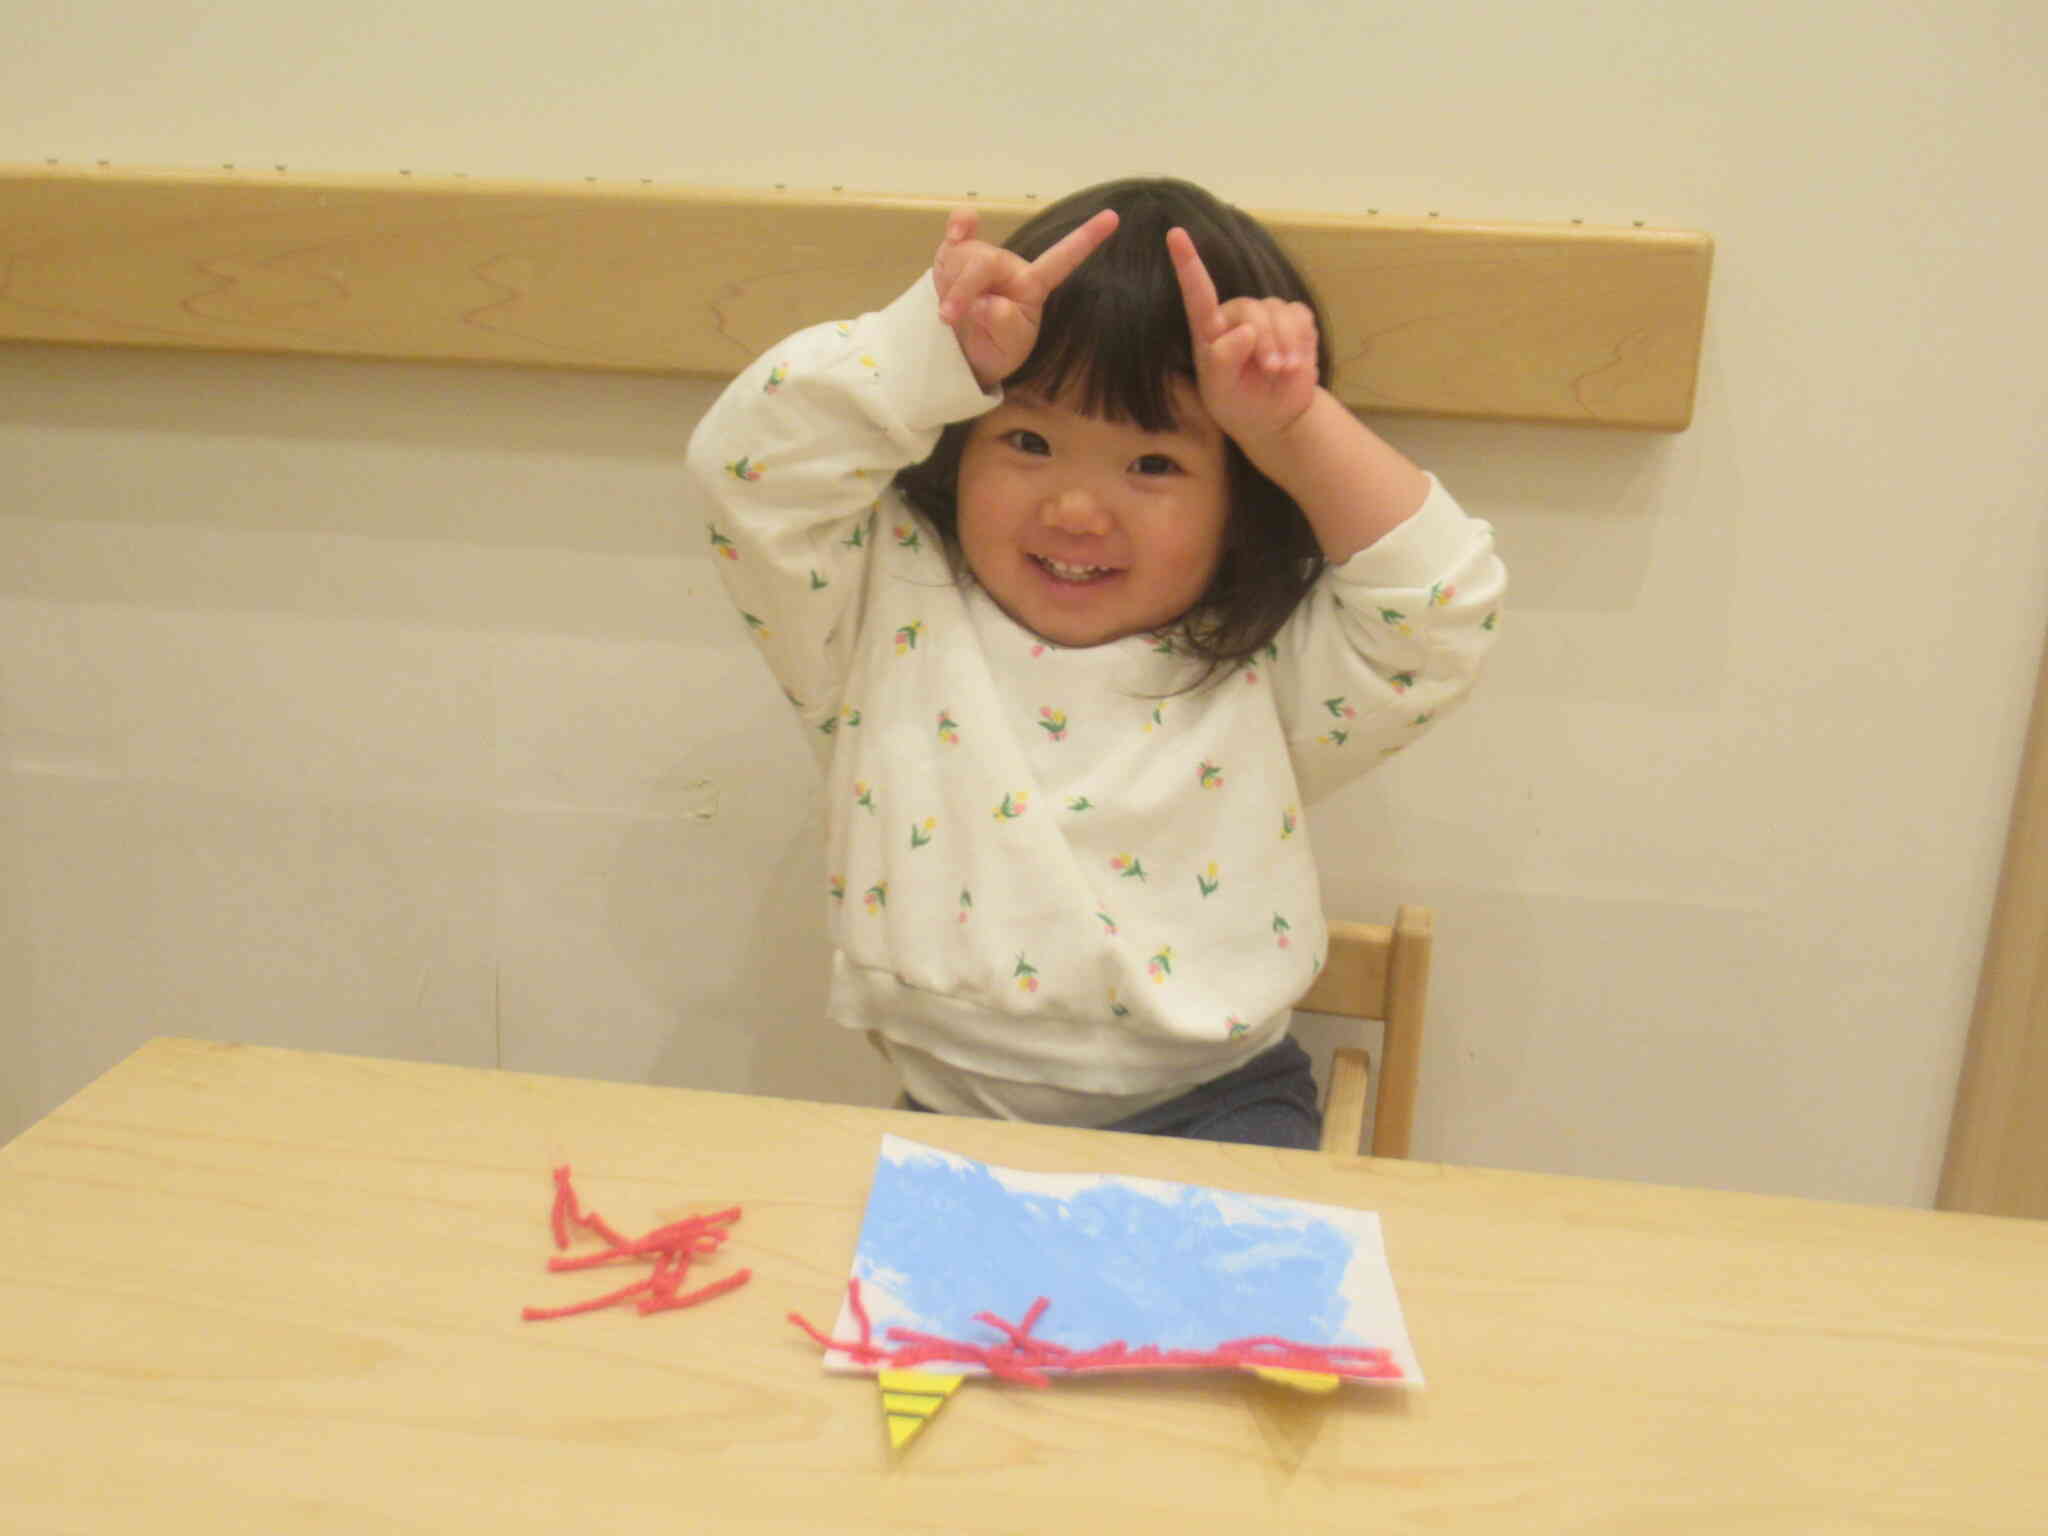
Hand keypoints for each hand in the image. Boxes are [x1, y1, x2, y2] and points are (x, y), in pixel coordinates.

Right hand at [933, 207, 1118, 391]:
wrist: (963, 351)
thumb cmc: (994, 348)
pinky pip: (959, 226)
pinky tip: (956, 233)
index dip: (1086, 239)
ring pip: (962, 256)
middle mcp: (1009, 265)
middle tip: (949, 318)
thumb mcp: (1006, 349)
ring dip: (949, 285)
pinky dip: (958, 225)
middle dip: (963, 289)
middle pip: (985, 261)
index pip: (1062, 260)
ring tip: (950, 312)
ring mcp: (983, 255)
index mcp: (1032, 285)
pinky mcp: (957, 251)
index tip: (1113, 217)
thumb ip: (1004, 326)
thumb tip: (986, 302)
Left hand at [1167, 226, 1319, 447]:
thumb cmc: (1237, 403)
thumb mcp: (1222, 391)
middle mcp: (1236, 315)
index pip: (1197, 293)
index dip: (1187, 263)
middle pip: (1253, 310)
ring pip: (1280, 312)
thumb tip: (1245, 331)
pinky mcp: (1293, 319)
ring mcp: (1266, 314)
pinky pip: (1301, 318)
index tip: (1175, 235)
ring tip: (1282, 371)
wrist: (1273, 415)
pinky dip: (1302, 342)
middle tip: (1271, 370)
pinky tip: (1296, 362)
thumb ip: (1225, 362)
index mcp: (1209, 329)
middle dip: (1266, 342)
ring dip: (1286, 345)